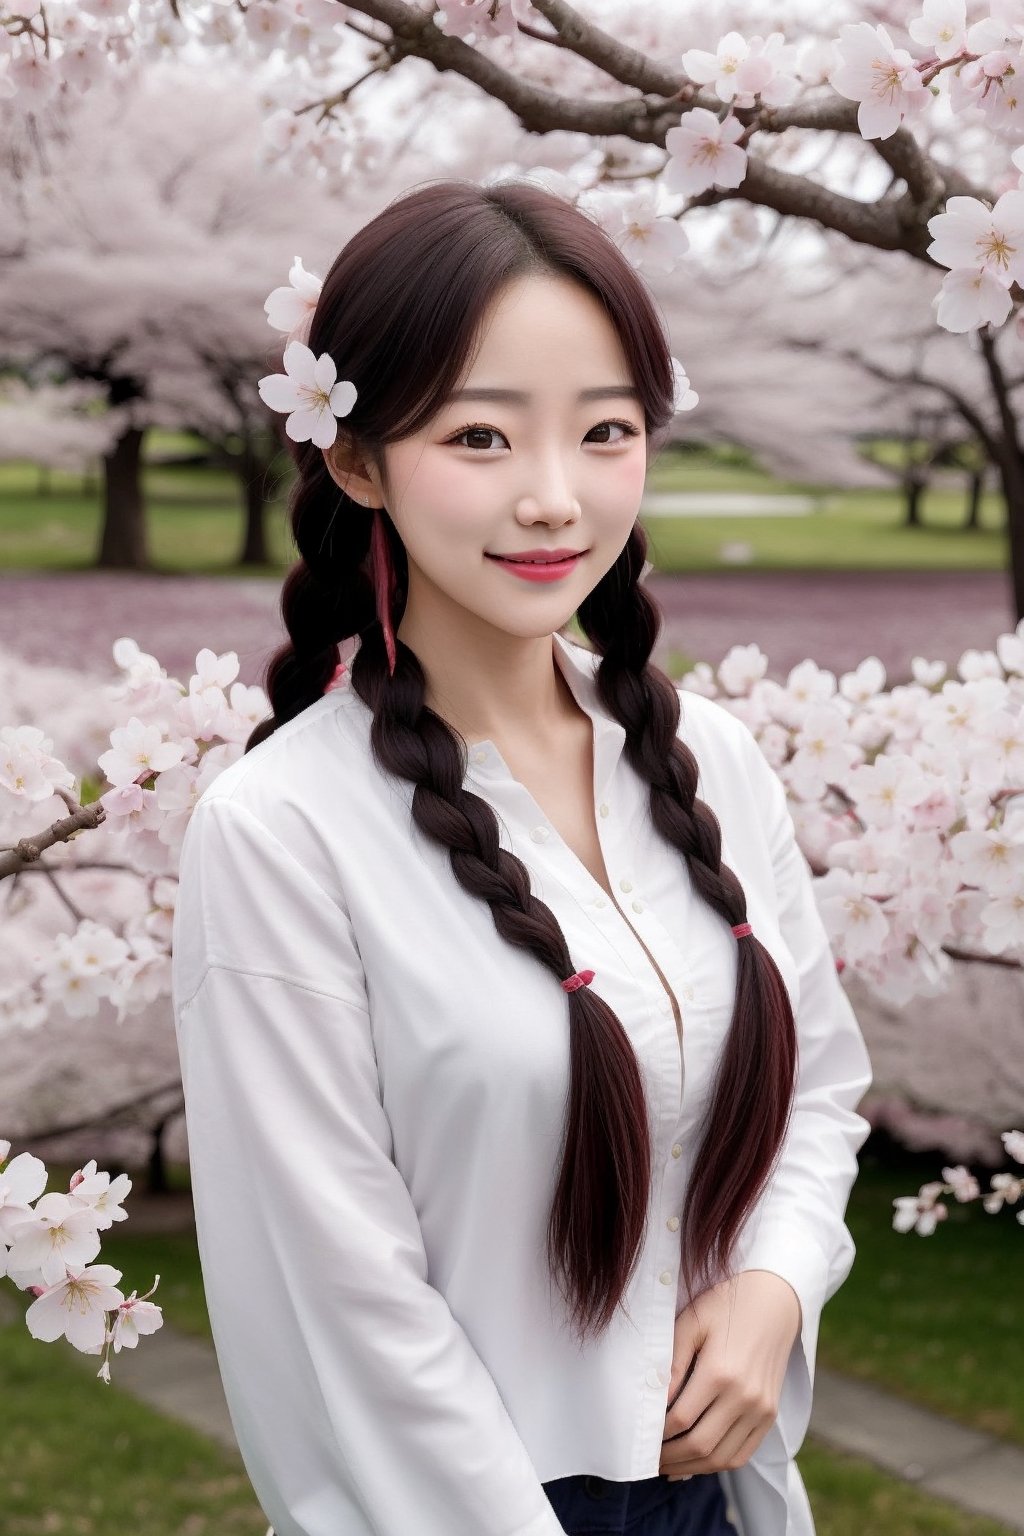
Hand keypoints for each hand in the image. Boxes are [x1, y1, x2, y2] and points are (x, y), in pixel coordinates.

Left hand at [658, 1270, 801, 1480]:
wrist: (774, 1302)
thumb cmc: (725, 1307)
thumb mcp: (692, 1323)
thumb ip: (672, 1363)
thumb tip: (655, 1402)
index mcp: (720, 1372)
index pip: (680, 1419)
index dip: (657, 1434)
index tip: (640, 1437)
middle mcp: (744, 1396)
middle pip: (700, 1445)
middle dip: (670, 1457)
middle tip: (648, 1458)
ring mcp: (761, 1410)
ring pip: (722, 1458)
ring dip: (691, 1467)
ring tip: (668, 1465)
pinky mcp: (770, 1416)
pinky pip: (743, 1454)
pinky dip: (718, 1464)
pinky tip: (696, 1463)